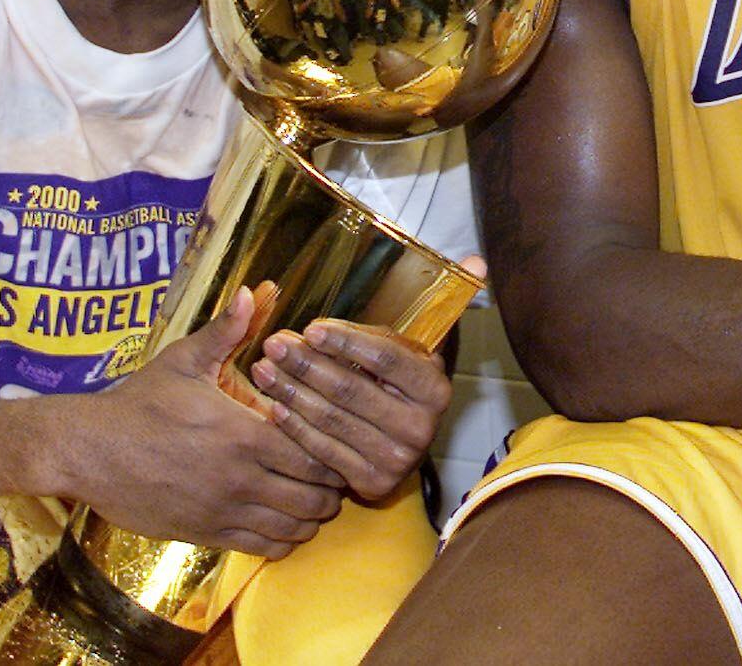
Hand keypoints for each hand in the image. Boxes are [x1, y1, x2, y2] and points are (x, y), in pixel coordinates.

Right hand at [60, 288, 343, 557]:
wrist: (87, 452)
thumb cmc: (138, 403)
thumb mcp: (183, 360)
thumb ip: (226, 330)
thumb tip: (253, 290)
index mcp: (242, 434)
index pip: (316, 454)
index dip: (335, 450)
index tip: (334, 438)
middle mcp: (240, 479)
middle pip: (315, 496)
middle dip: (332, 486)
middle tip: (330, 468)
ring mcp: (223, 512)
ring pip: (294, 527)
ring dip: (311, 514)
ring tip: (310, 493)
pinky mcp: (206, 535)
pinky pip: (264, 548)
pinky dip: (284, 538)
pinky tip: (282, 518)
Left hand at [251, 256, 480, 500]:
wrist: (400, 447)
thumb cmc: (398, 385)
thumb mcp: (413, 349)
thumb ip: (442, 304)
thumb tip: (477, 260)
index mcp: (435, 387)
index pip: (387, 358)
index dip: (346, 341)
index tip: (311, 327)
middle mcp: (421, 426)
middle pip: (353, 389)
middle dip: (307, 364)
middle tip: (274, 344)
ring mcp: (397, 458)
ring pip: (333, 418)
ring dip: (292, 392)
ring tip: (264, 370)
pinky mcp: (372, 482)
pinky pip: (324, 450)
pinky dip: (295, 426)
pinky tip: (274, 406)